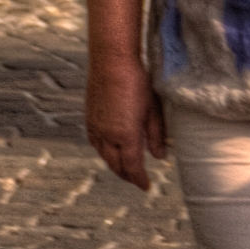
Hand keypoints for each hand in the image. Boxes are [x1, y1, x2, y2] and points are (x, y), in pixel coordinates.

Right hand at [83, 60, 165, 190]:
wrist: (111, 61)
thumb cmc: (137, 83)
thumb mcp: (154, 111)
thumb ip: (156, 136)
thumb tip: (159, 157)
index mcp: (125, 135)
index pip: (132, 167)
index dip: (139, 180)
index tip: (147, 187)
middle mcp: (107, 134)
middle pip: (116, 165)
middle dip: (128, 176)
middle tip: (138, 181)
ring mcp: (95, 126)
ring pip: (104, 155)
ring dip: (115, 165)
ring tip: (126, 170)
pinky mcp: (89, 118)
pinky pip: (95, 143)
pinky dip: (104, 152)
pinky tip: (111, 151)